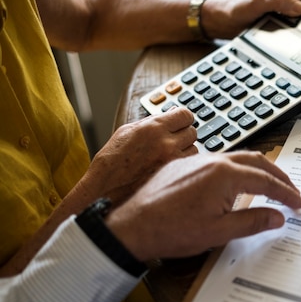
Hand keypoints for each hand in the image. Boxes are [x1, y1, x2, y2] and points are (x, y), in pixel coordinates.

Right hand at [78, 107, 196, 204]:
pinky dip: (184, 166)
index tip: (181, 121)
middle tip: (174, 139)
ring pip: (194, 150)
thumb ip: (152, 122)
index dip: (183, 118)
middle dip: (184, 134)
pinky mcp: (174, 177)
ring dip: (186, 151)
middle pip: (192, 132)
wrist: (105, 189)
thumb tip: (171, 113)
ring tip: (169, 156)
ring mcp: (172, 162)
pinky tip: (171, 167)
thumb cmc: (112, 161)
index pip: (185, 115)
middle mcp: (165, 143)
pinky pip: (189, 167)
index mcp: (153, 128)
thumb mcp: (127, 131)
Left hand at [105, 151, 300, 260]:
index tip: (300, 203)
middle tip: (292, 190)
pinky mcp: (184, 166)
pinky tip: (236, 185)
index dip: (287, 193)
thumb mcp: (220, 232)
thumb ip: (253, 221)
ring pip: (237, 159)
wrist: (134, 226)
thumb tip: (278, 217)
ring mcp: (197, 161)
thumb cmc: (173, 230)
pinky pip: (218, 162)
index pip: (267, 182)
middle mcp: (213, 161)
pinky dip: (237, 171)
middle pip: (256, 161)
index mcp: (226, 175)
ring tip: (270, 185)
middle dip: (278, 175)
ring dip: (258, 171)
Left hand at [202, 0, 300, 39]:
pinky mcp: (280, 24)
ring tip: (300, 34)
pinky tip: (292, 38)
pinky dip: (297, 32)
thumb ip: (279, 2)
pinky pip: (295, 27)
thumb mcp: (258, 2)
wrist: (224, 23)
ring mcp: (284, 11)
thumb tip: (300, 8)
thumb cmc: (237, 8)